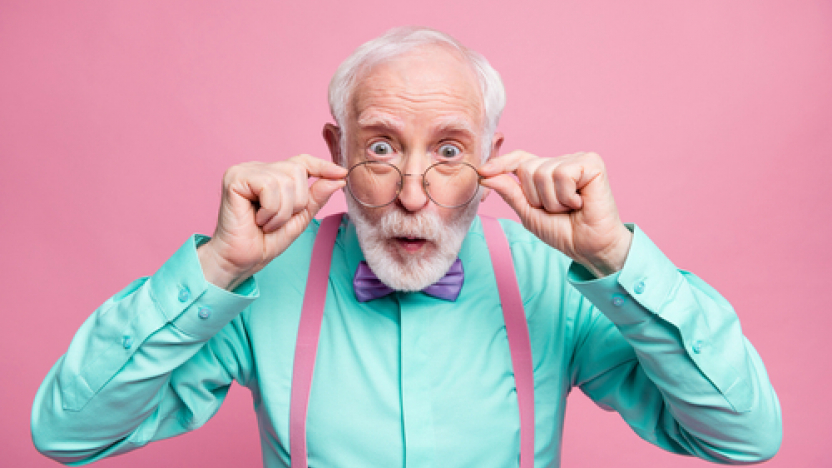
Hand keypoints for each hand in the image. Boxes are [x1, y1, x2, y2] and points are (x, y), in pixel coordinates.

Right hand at [198, 154, 346, 289]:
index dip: (322, 166)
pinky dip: (271, 210)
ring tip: (267, 223)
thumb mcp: (299, 219)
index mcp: (272, 175)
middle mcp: (258, 168)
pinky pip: (269, 186)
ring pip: (286, 180)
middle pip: (297, 171)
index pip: (302, 162)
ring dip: (282, 211)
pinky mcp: (235, 178)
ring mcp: (245, 170)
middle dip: (297, 203)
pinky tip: (257, 220)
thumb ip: (315, 198)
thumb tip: (338, 178)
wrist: (240, 261)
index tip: (342, 173)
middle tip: (278, 221)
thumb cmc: (265, 241)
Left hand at [479, 150, 632, 277]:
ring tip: (569, 208)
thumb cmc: (563, 231)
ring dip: (553, 200)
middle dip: (536, 197)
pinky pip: (562, 174)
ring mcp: (577, 160)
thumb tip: (485, 175)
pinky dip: (566, 196)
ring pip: (543, 173)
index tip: (482, 172)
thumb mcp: (528, 213)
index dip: (501, 164)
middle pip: (527, 168)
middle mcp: (561, 162)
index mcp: (547, 172)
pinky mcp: (591, 163)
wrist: (589, 247)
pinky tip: (580, 202)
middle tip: (557, 209)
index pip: (520, 159)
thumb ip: (510, 192)